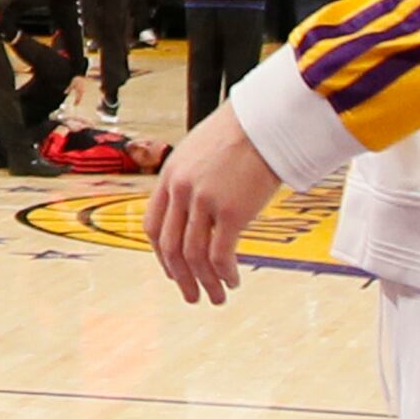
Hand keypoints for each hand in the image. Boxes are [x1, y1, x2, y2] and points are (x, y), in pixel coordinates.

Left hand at [145, 102, 281, 307]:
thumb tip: (194, 210)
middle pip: (171, 247)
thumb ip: (190, 180)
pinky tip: (233, 281)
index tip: (171, 271)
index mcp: (169, 176)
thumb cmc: (240, 133)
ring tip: (216, 297)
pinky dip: (224, 274)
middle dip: (180, 278)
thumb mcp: (199, 152)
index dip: (160, 255)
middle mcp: (181, 191)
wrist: (266, 121)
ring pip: (195, 256)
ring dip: (205, 282)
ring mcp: (204, 202)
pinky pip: (221, 254)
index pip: (153, 226)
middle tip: (191, 296)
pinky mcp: (232, 211)